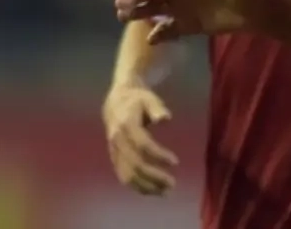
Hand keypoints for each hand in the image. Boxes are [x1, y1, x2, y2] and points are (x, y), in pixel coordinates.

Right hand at [103, 80, 178, 194]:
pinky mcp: (114, 159)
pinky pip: (124, 176)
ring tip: (165, 191)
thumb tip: (165, 118)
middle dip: (154, 176)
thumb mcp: (149, 98)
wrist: (115, 103)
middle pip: (135, 164)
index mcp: (126, 124)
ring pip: (127, 175)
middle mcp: (117, 140)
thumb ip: (157, 108)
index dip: (158, 155)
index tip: (176, 162)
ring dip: (146, 186)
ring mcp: (114, 151)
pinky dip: (137, 186)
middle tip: (172, 183)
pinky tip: (152, 190)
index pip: (142, 144)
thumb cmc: (137, 100)